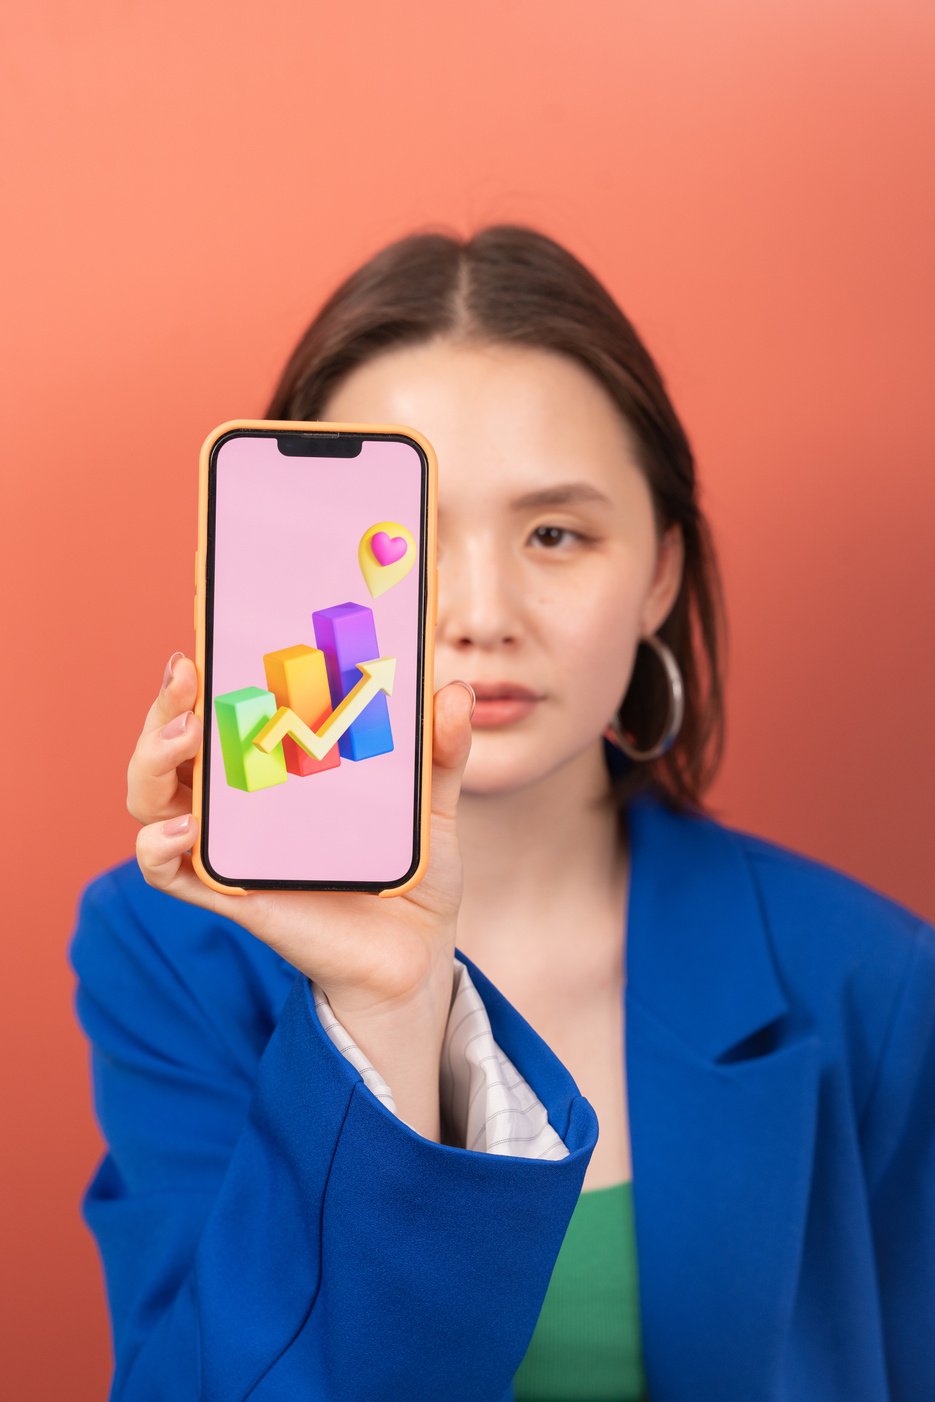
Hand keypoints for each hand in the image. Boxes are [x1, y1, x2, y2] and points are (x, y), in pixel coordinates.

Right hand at [128, 652, 474, 1018]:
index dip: (201, 676)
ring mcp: (229, 847)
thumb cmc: (409, 871)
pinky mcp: (230, 895)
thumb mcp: (431, 802)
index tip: (208, 639)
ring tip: (186, 734)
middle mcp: (239, 802)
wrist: (416, 954)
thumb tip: (455, 691)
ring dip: (152, 759)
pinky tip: (184, 827)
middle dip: (165, 704)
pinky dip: (156, 847)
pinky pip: (166, 871)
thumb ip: (441, 749)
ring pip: (151, 797)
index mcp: (274, 766)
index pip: (219, 711)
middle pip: (170, 746)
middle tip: (189, 676)